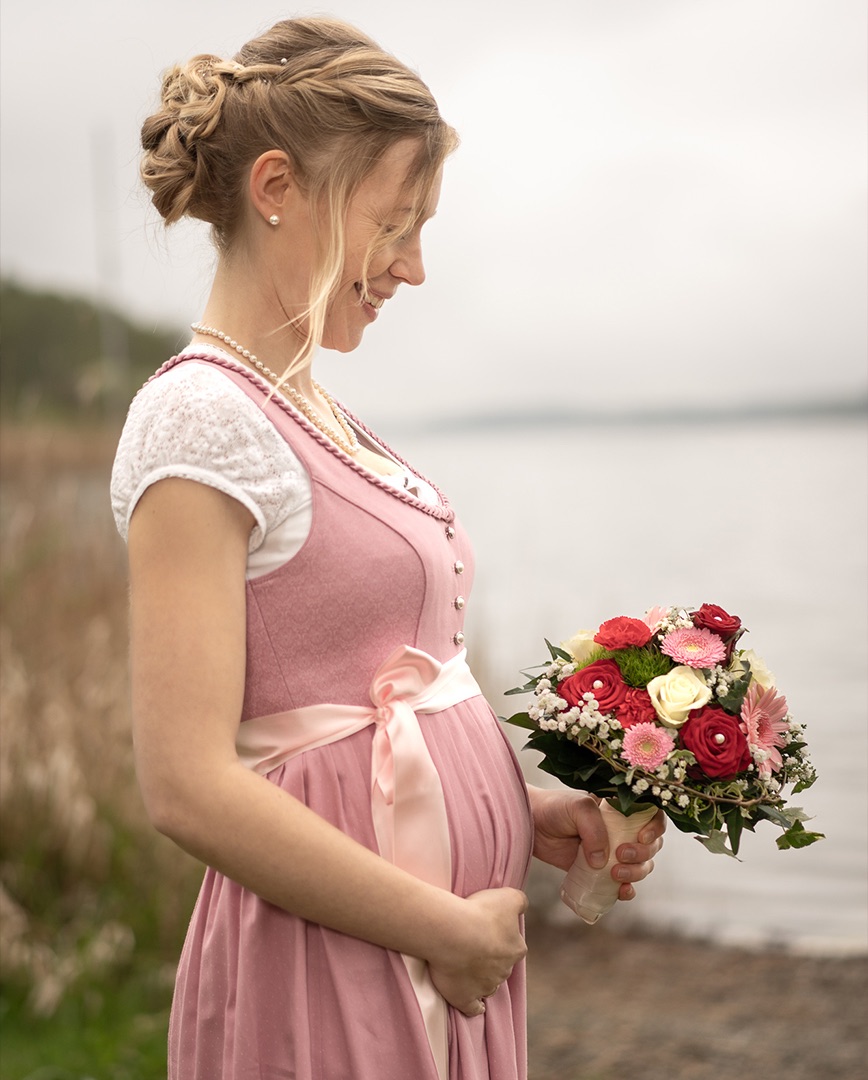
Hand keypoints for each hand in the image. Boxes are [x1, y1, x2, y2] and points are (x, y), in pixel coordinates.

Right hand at [427, 887, 527, 1016]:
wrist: (453, 933)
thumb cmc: (480, 913)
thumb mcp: (508, 896)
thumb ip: (520, 900)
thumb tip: (523, 905)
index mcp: (515, 948)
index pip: (514, 945)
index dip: (501, 937)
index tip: (488, 929)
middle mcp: (504, 971)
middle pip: (501, 966)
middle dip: (491, 958)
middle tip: (473, 943)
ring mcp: (485, 987)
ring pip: (489, 985)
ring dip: (482, 979)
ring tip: (467, 967)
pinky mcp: (465, 998)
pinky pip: (474, 1008)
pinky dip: (475, 1007)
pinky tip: (475, 1004)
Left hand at [528, 786, 665, 900]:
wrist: (532, 824)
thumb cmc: (555, 808)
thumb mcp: (578, 808)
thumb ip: (594, 829)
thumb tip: (603, 861)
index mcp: (621, 809)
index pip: (652, 816)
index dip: (656, 828)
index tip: (642, 837)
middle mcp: (622, 830)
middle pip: (651, 845)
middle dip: (643, 854)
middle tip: (621, 855)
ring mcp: (612, 851)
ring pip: (641, 866)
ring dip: (636, 873)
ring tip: (616, 874)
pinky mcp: (600, 871)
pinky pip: (622, 884)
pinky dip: (627, 890)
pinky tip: (622, 891)